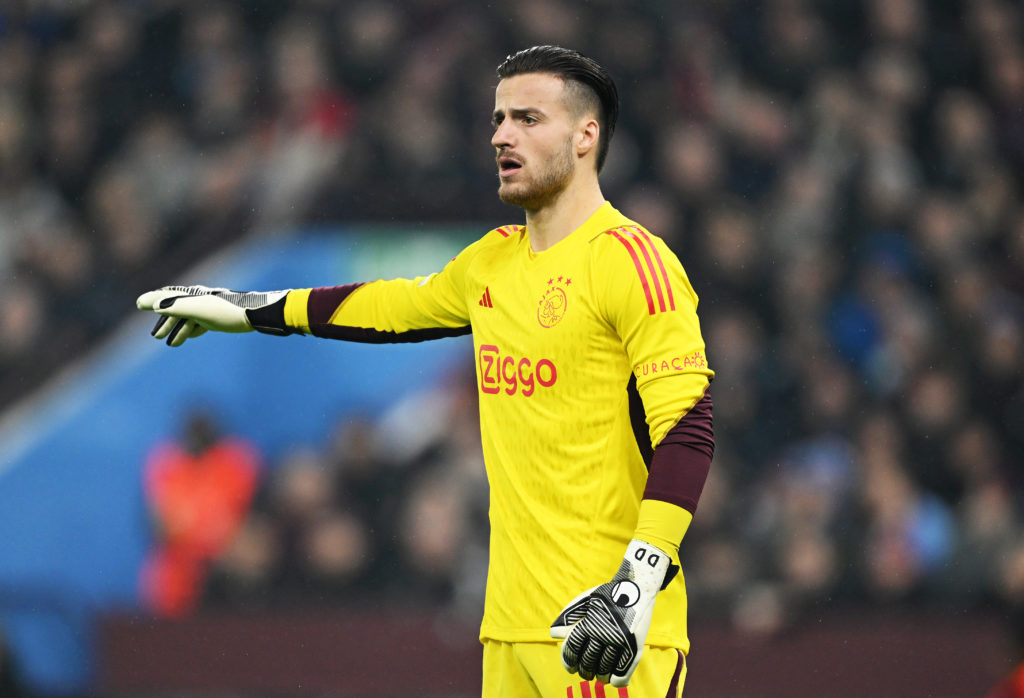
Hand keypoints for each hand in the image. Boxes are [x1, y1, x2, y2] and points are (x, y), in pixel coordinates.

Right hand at [136, 285, 289, 346]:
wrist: (256, 315)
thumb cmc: (226, 311)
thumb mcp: (196, 309)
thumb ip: (172, 306)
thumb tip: (145, 303)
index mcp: (192, 295)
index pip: (168, 296)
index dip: (153, 300)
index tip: (139, 304)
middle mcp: (200, 299)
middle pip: (177, 310)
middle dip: (165, 322)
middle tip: (156, 337)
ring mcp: (210, 308)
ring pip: (189, 319)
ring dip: (178, 330)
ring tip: (171, 344)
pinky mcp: (220, 317)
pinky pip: (202, 323)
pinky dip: (193, 330)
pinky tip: (192, 336)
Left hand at [550, 540, 678, 686]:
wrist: (636, 588)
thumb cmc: (607, 595)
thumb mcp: (584, 600)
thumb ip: (567, 616)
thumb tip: (554, 635)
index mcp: (589, 623)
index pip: (573, 649)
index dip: (569, 661)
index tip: (570, 668)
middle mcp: (604, 634)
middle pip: (588, 662)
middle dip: (584, 671)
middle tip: (585, 673)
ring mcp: (620, 642)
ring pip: (604, 670)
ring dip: (598, 676)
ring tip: (597, 675)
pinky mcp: (634, 647)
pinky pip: (623, 672)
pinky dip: (615, 679)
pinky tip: (612, 678)